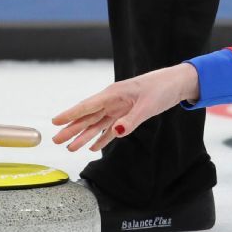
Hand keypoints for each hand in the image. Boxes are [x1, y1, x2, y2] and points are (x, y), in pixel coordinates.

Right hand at [52, 63, 199, 151]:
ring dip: (84, 136)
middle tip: (56, 140)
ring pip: (97, 124)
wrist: (176, 83)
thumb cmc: (161, 88)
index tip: (55, 121)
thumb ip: (131, 120)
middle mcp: (113, 101)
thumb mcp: (147, 105)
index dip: (70, 114)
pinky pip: (111, 128)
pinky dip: (102, 137)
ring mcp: (119, 108)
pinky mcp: (127, 114)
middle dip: (72, 129)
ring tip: (71, 148)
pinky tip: (93, 147)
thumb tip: (116, 132)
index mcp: (114, 94)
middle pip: (88, 117)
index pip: (87, 106)